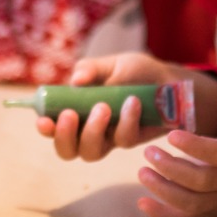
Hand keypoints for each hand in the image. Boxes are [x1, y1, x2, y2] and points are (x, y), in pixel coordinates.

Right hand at [35, 52, 216, 161]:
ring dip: (92, 131)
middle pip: (67, 150)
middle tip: (70, 115)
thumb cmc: (138, 72)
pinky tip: (133, 101)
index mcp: (77, 109)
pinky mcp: (132, 141)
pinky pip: (123, 139)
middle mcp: (90, 128)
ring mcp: (110, 138)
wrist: (172, 81)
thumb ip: (91, 68)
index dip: (46, 128)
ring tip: (104, 107)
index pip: (53, 126)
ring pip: (91, 152)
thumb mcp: (113, 63)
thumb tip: (75, 80)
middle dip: (64, 136)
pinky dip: (126, 120)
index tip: (44, 120)